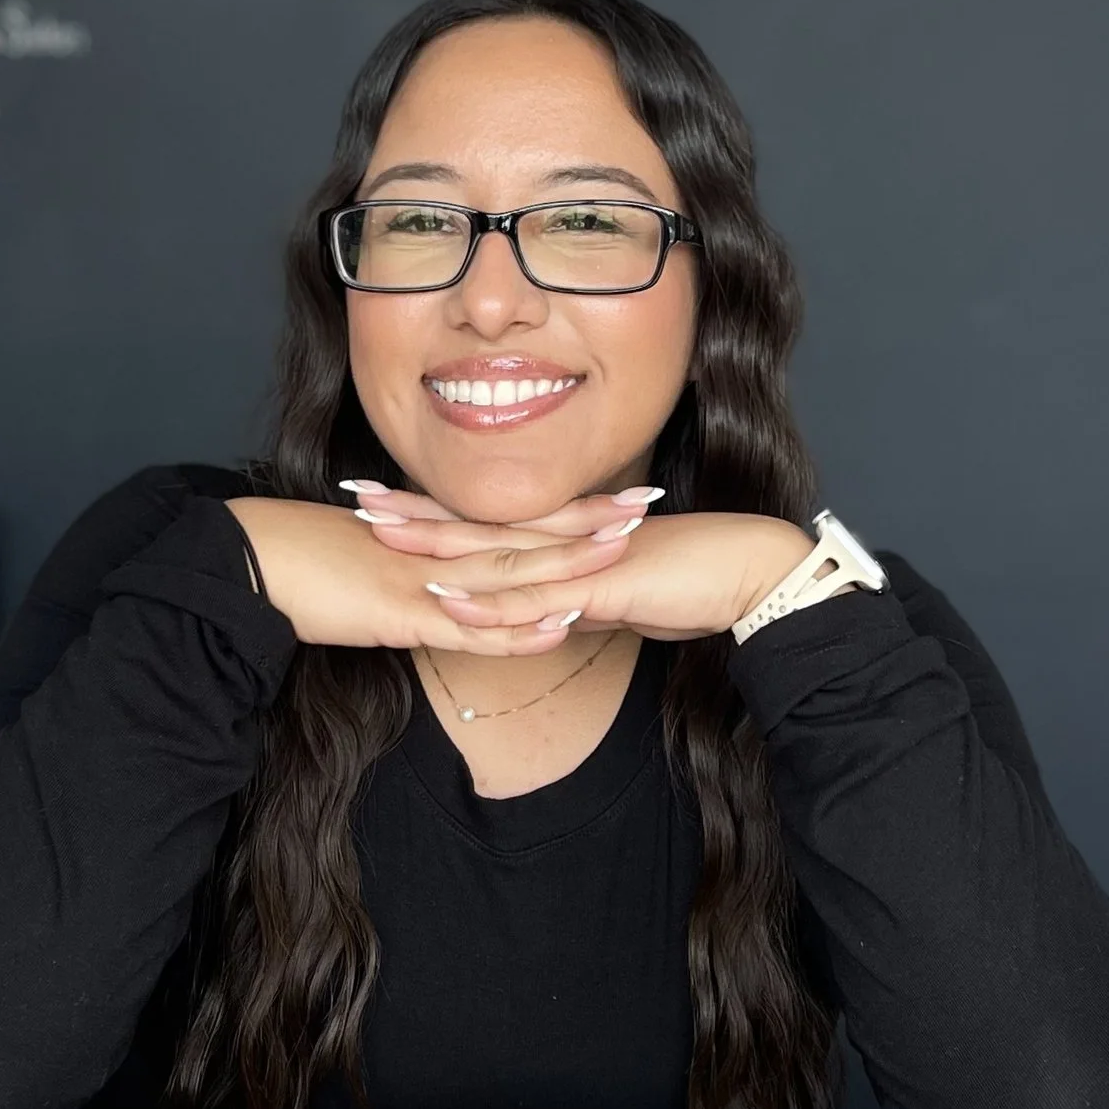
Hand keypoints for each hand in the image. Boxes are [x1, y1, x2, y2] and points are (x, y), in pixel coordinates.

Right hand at [226, 494, 646, 656]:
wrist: (244, 564)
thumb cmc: (295, 566)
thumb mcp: (365, 568)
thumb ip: (408, 573)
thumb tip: (438, 587)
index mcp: (428, 535)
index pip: (509, 518)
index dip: (565, 508)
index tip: (614, 497)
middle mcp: (433, 551)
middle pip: (522, 533)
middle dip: (587, 521)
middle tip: (646, 504)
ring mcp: (420, 580)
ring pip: (508, 572)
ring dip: (568, 563)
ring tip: (622, 550)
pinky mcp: (401, 616)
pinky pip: (469, 627)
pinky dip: (516, 628)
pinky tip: (559, 625)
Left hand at [347, 485, 810, 640]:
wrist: (752, 574)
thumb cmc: (695, 583)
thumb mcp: (623, 593)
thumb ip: (583, 597)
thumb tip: (554, 612)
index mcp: (568, 536)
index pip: (490, 519)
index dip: (437, 508)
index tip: (387, 498)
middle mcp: (565, 539)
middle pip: (477, 523)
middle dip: (415, 510)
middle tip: (356, 496)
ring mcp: (579, 561)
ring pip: (493, 553)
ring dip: (435, 543)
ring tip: (380, 535)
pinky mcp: (598, 588)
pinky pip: (532, 599)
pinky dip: (485, 601)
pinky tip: (443, 599)